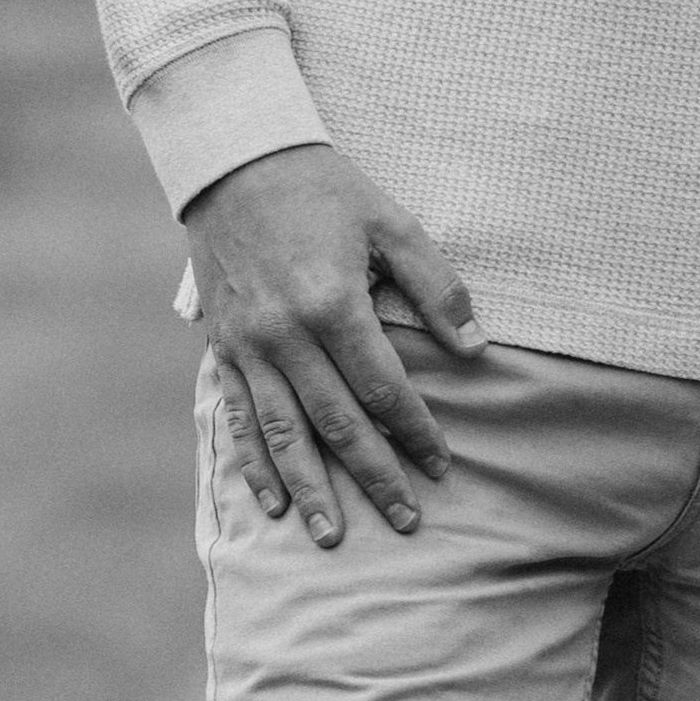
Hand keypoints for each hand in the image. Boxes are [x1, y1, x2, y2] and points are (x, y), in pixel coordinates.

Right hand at [185, 142, 488, 547]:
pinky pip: (238, 419)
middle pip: (336, 424)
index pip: (383, 388)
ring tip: (335, 536)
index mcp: (333, 304)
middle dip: (374, 476)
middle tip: (405, 521)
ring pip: (283, 435)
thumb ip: (436, 285)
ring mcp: (247, 347)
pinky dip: (255, 465)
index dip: (415, 431)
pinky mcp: (222, 348)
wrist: (237, 163)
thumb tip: (477, 346)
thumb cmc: (325, 190)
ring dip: (313, 489)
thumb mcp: (392, 222)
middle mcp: (285, 335)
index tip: (442, 465)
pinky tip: (273, 503)